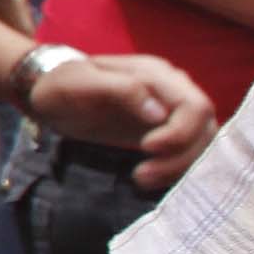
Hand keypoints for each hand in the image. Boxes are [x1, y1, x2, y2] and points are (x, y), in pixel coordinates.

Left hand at [26, 46, 219, 186]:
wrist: (49, 93)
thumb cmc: (62, 83)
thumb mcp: (81, 83)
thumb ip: (122, 90)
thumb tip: (159, 113)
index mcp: (156, 74)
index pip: (194, 106)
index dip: (180, 133)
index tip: (146, 149)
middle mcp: (172, 91)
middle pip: (204, 128)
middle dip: (180, 156)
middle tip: (141, 176)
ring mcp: (171, 112)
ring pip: (201, 143)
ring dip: (178, 167)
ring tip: (141, 179)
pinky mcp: (165, 131)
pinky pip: (186, 152)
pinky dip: (175, 169)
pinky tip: (149, 179)